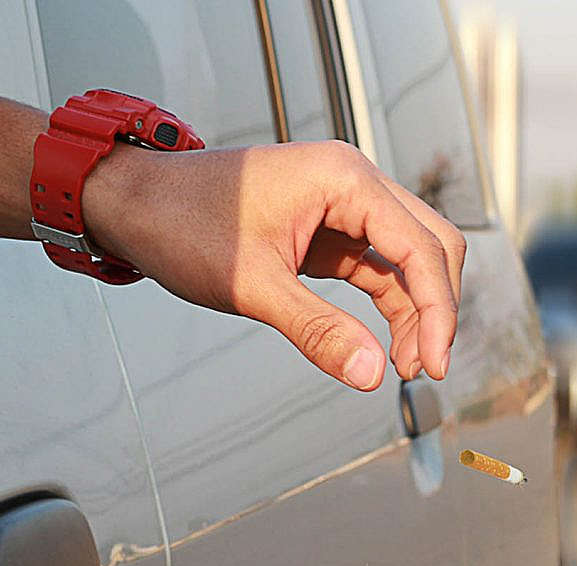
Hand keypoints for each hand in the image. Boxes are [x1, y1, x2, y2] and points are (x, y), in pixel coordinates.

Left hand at [85, 140, 465, 390]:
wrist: (137, 203)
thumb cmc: (183, 223)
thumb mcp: (253, 285)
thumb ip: (317, 330)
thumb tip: (372, 375)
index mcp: (344, 179)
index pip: (421, 246)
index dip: (439, 310)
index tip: (436, 364)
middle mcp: (352, 183)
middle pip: (428, 245)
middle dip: (435, 308)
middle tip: (425, 367)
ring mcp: (342, 204)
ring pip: (406, 259)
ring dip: (414, 310)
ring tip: (405, 365)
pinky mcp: (328, 227)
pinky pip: (375, 266)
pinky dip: (387, 304)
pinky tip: (385, 343)